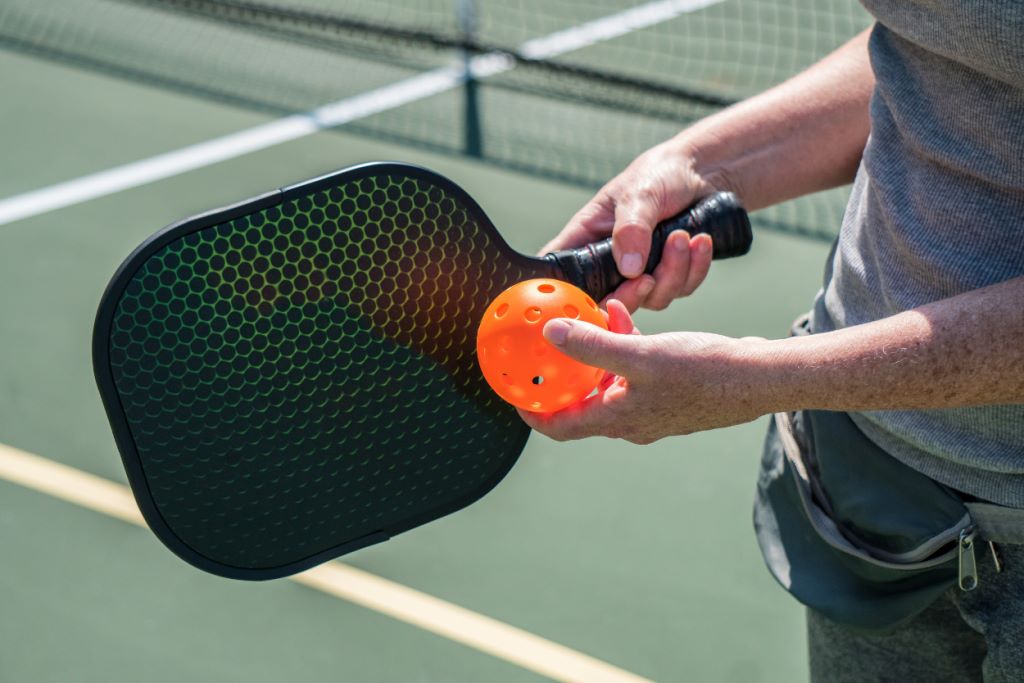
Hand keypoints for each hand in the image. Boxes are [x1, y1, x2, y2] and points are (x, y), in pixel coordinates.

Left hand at [517, 300, 771, 443]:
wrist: (759, 378)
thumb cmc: (704, 372)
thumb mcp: (640, 354)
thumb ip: (593, 346)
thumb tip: (551, 335)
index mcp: (618, 419)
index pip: (559, 427)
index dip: (532, 412)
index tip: (512, 392)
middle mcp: (632, 420)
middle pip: (582, 401)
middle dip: (564, 373)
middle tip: (545, 348)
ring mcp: (653, 407)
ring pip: (610, 380)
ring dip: (597, 351)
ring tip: (591, 319)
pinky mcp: (671, 391)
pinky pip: (635, 370)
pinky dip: (625, 347)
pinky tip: (627, 317)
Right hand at [540, 141, 723, 311]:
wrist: (705, 171)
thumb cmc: (660, 173)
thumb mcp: (640, 194)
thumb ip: (631, 229)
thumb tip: (629, 269)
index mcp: (587, 238)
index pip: (561, 276)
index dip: (565, 297)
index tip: (591, 300)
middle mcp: (610, 261)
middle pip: (609, 302)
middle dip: (634, 293)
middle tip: (650, 277)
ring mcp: (640, 272)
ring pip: (651, 298)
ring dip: (673, 271)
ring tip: (683, 236)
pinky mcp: (669, 275)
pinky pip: (681, 289)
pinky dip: (694, 268)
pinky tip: (701, 242)